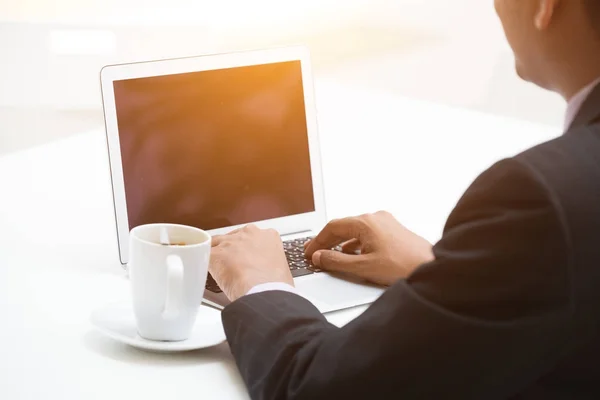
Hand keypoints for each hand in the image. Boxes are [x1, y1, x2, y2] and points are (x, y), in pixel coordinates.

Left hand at [209, 225, 293, 301]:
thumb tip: (265, 273)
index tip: (247, 258)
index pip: (253, 236)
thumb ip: (269, 262)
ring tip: (219, 272)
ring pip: (216, 244)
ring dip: (217, 256)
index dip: (248, 249)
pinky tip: (206, 274)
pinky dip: (204, 265)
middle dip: (232, 249)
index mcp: (268, 236)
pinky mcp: (215, 254)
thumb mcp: (281, 268)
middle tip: (234, 266)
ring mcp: (230, 242)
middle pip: (234, 237)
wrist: (264, 293)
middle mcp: (249, 234)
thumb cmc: (275, 286)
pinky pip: (204, 256)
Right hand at [304, 211, 433, 285]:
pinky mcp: (393, 230)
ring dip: (341, 243)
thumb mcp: (363, 267)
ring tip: (331, 256)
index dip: (318, 241)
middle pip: (343, 227)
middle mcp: (375, 218)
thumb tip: (320, 257)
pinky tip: (353, 255)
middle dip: (328, 241)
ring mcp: (385, 223)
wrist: (432, 268)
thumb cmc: (404, 266)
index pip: (333, 227)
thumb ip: (337, 262)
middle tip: (316, 254)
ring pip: (355, 230)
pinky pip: (367, 234)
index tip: (310, 252)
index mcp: (366, 222)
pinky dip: (355, 243)